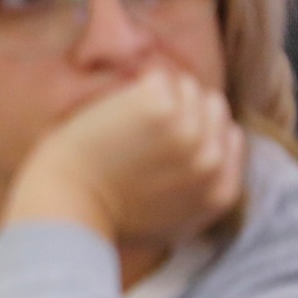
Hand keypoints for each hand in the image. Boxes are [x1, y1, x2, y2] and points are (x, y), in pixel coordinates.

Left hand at [6, 68, 245, 247]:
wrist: (67, 207)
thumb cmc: (104, 214)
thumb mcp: (171, 221)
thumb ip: (199, 192)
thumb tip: (212, 160)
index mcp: (220, 192)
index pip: (230, 135)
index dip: (195, 129)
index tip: (161, 138)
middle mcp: (211, 161)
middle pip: (212, 105)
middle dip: (180, 108)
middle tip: (137, 129)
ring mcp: (188, 132)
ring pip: (186, 85)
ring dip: (156, 94)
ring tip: (124, 122)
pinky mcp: (158, 107)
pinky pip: (157, 75)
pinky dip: (135, 85)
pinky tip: (114, 111)